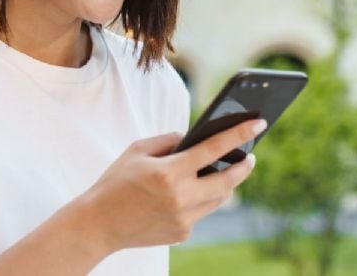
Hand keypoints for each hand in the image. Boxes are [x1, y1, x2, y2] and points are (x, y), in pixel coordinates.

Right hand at [78, 118, 266, 251]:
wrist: (97, 225)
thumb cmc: (115, 182)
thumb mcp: (137, 151)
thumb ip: (168, 140)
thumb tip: (192, 139)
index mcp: (169, 172)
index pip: (214, 148)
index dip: (239, 134)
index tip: (259, 123)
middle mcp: (181, 197)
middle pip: (228, 180)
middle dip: (244, 165)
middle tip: (251, 156)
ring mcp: (183, 218)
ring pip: (219, 198)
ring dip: (226, 184)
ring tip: (229, 171)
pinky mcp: (182, 233)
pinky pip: (200, 212)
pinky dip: (200, 199)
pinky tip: (192, 192)